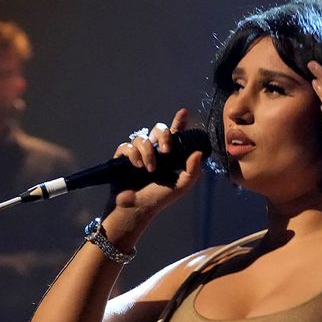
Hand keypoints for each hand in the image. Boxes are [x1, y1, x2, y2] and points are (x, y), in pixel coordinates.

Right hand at [107, 108, 202, 223]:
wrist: (137, 208)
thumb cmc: (158, 199)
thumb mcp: (181, 186)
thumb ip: (192, 171)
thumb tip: (198, 152)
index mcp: (169, 156)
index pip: (175, 134)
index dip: (179, 122)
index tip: (183, 113)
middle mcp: (154, 151)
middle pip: (158, 129)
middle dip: (163, 135)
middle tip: (166, 151)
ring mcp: (138, 153)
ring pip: (142, 138)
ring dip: (148, 152)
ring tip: (149, 169)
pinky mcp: (123, 158)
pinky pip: (127, 146)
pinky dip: (133, 155)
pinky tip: (137, 166)